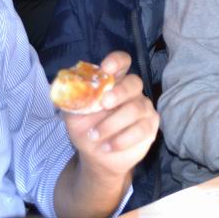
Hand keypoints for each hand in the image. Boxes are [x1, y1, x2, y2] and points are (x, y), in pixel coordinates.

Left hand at [62, 52, 158, 181]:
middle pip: (134, 82)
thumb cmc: (87, 129)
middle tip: (104, 103)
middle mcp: (132, 92)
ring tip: (94, 135)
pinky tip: (107, 146)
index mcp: (114, 83)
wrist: (96, 156)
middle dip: (119, 92)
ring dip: (112, 123)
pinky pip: (141, 129)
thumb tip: (69, 85)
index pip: (122, 62)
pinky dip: (122, 139)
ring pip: (135, 108)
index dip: (117, 61)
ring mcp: (143, 108)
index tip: (106, 68)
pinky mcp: (149, 126)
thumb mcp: (74, 114)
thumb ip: (73, 99)